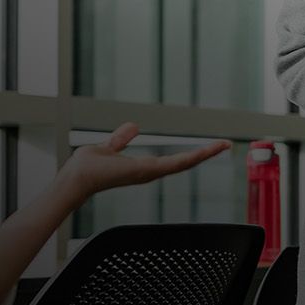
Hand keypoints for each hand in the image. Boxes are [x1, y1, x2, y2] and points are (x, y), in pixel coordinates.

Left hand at [55, 123, 231, 197]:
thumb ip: (122, 139)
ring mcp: (151, 173)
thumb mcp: (110, 147)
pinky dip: (192, 157)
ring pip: (185, 163)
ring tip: (223, 145)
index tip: (208, 146)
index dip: (192, 154)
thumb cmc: (88, 167)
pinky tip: (205, 151)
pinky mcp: (148, 171)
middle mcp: (151, 172)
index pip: (174, 160)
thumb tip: (133, 127)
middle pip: (185, 163)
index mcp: (144, 167)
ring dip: (205, 154)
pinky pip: (175, 164)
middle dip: (206, 154)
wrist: (78, 177)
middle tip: (225, 145)